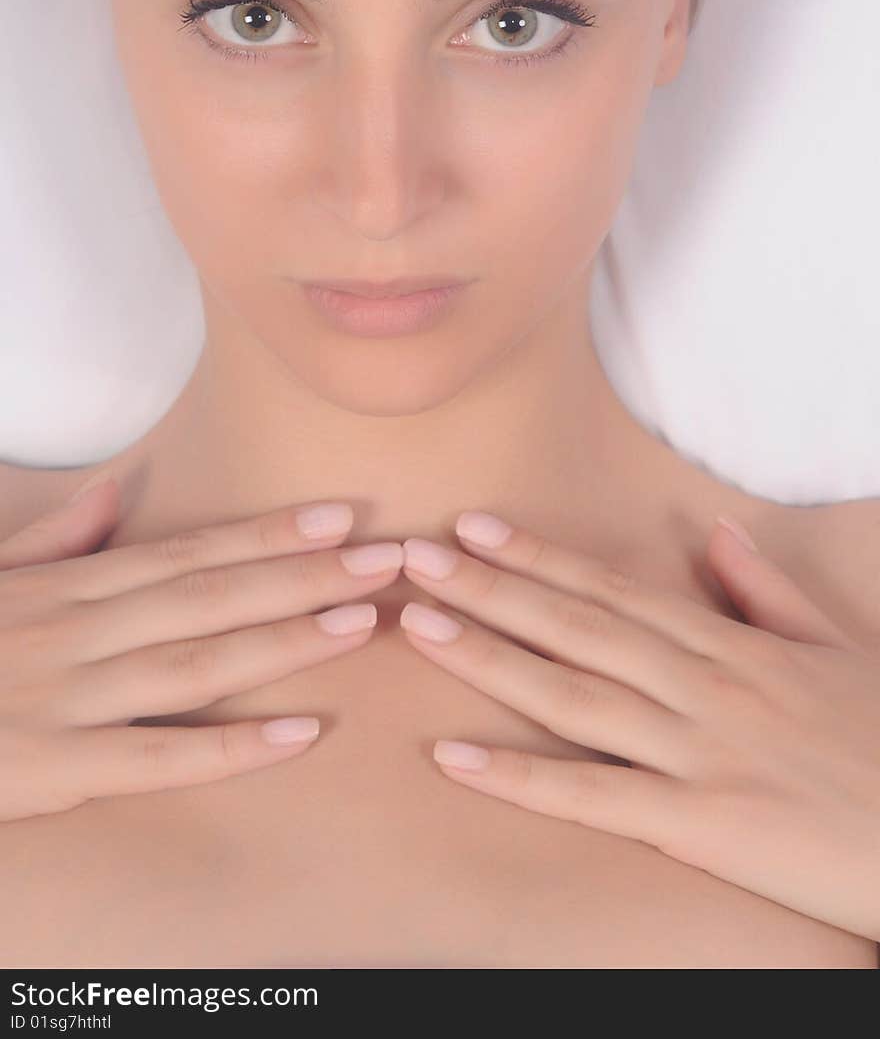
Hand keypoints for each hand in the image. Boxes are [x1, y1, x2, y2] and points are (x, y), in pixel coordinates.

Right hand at [0, 477, 402, 820]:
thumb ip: (55, 540)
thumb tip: (115, 494)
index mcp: (69, 588)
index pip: (189, 551)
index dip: (270, 534)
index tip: (340, 515)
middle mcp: (80, 631)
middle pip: (213, 595)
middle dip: (309, 575)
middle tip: (392, 558)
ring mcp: (69, 697)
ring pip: (200, 661)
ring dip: (290, 640)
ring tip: (366, 622)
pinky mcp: (53, 767)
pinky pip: (158, 755)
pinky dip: (232, 744)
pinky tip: (299, 733)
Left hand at [397, 512, 879, 941]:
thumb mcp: (835, 647)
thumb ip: (766, 591)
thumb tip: (716, 533)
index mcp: (730, 645)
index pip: (612, 588)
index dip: (537, 556)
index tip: (474, 526)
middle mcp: (703, 686)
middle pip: (575, 626)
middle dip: (489, 587)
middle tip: (414, 556)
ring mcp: (699, 753)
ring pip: (571, 695)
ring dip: (488, 657)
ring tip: (419, 626)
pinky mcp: (703, 825)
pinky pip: (593, 798)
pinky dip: (520, 778)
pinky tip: (456, 756)